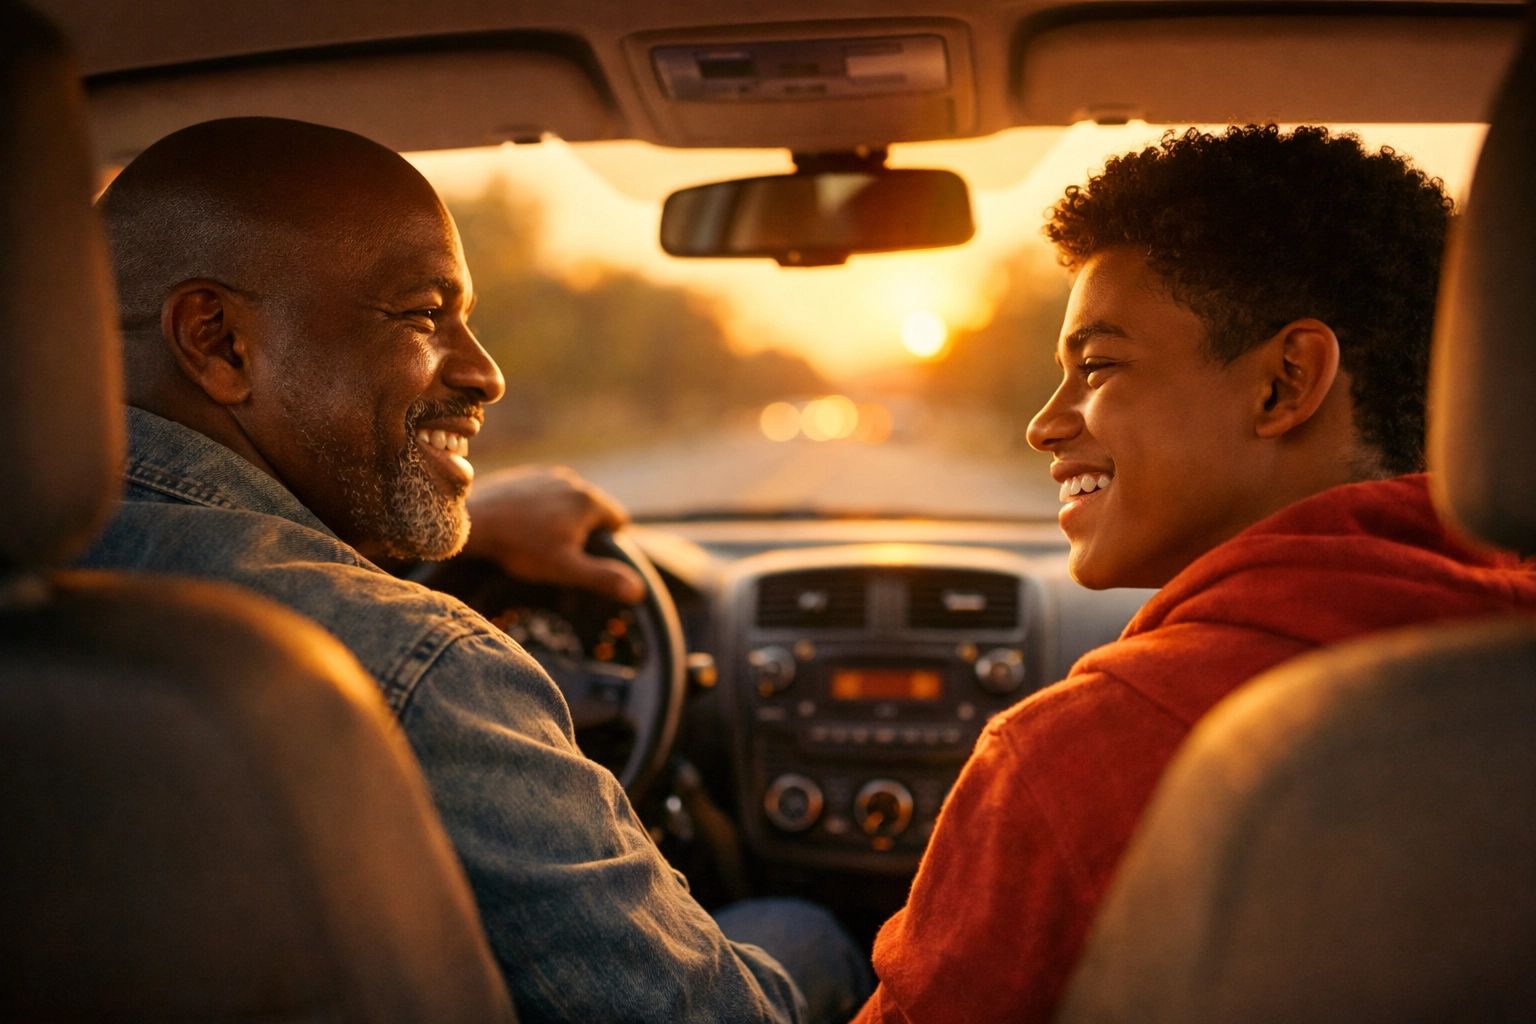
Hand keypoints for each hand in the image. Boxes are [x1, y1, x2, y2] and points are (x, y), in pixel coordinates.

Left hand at [460, 465, 646, 603]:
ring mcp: (547, 474)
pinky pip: (547, 493)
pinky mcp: (526, 474)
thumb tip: (640, 591)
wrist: (473, 521)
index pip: (618, 521)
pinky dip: (543, 508)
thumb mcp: (566, 568)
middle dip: (584, 530)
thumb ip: (604, 577)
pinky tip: (523, 525)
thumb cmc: (520, 547)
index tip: (583, 556)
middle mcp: (573, 479)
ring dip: (564, 518)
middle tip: (559, 552)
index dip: (607, 543)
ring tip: (538, 540)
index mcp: (589, 500)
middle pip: (594, 509)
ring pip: (569, 500)